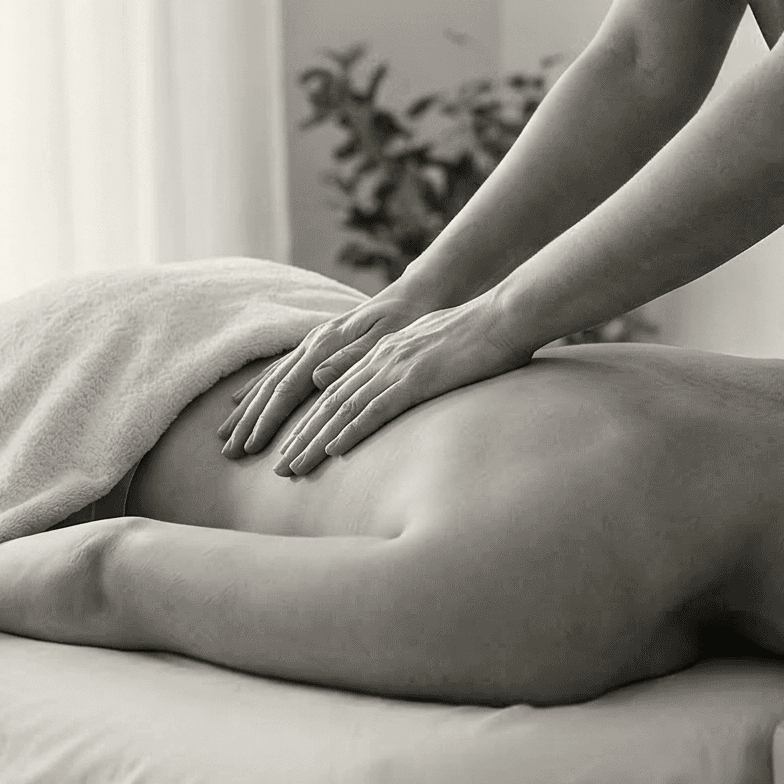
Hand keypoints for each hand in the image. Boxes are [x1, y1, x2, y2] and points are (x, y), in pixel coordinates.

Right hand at [218, 287, 436, 458]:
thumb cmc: (408, 319)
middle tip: (228, 453)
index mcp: (326, 345)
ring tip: (225, 435)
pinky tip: (241, 400)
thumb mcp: (389, 338)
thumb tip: (316, 378)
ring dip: (247, 409)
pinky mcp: (318, 345)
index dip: (267, 420)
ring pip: (270, 379)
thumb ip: (352, 357)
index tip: (251, 448)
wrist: (419, 294)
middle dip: (248, 422)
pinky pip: (279, 370)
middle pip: (271, 388)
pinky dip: (256, 387)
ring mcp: (313, 344)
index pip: (287, 389)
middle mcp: (313, 344)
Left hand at [264, 297, 533, 477]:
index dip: (310, 420)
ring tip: (292, 467)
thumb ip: (410, 365)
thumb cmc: (480, 334)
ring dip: (314, 441)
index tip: (292, 446)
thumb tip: (401, 386)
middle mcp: (382, 359)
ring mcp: (397, 368)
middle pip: (329, 403)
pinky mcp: (416, 379)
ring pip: (343, 409)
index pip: (336, 391)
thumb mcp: (434, 347)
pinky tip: (333, 451)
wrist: (505, 315)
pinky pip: (376, 409)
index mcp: (385, 353)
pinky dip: (351, 432)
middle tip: (277, 467)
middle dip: (299, 436)